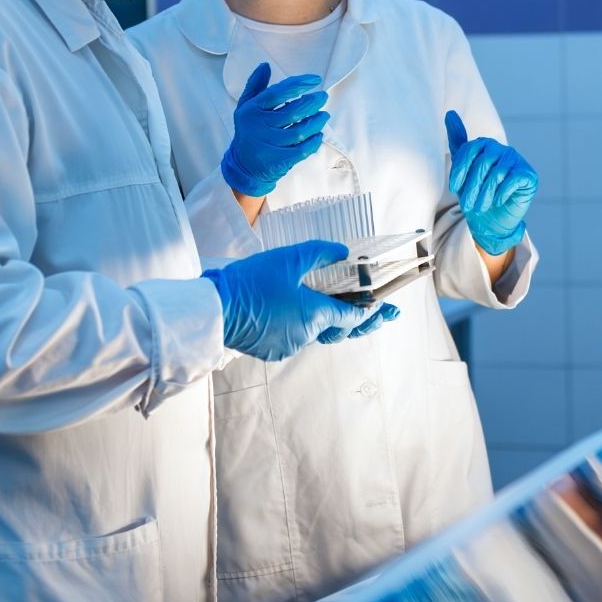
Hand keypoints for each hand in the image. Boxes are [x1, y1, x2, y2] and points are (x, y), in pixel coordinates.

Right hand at [205, 241, 394, 360]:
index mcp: (315, 314)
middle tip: (378, 315)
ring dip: (322, 321)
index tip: (387, 309)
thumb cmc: (250, 282)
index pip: (353, 316)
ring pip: (313, 332)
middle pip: (336, 329)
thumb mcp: (288, 258)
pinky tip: (293, 312)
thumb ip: (320, 253)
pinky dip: (299, 326)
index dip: (372, 311)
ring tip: (330, 306)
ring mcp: (287, 345)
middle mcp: (305, 335)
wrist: (214, 310)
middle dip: (356, 321)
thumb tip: (344, 252)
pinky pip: (293, 337)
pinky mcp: (270, 349)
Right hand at [220, 62, 328, 196]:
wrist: (243, 165)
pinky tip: (319, 134)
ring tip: (324, 115)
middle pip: (292, 112)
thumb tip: (265, 65)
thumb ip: (256, 85)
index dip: (298, 84)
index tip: (314, 79)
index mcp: (252, 110)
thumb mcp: (246, 106)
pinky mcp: (278, 161)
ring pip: (300, 131)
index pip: (278, 93)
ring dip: (316, 122)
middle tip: (323, 97)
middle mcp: (259, 127)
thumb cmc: (249, 130)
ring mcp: (268, 145)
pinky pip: (302, 150)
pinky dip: (314, 141)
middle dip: (312, 103)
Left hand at [445, 109, 537, 255]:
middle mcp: (502, 149)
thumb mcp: (463, 170)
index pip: (469, 150)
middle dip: (472, 186)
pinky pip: (513, 180)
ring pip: (497, 173)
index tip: (454, 188)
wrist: (493, 219)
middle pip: (483, 162)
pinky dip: (501, 193)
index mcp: (485, 145)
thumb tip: (450, 113)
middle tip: (468, 204)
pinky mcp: (528, 175)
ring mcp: (517, 160)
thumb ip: (458, 142)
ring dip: (485, 194)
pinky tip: (497, 201)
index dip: (459, 170)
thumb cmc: (476, 193)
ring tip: (480, 206)